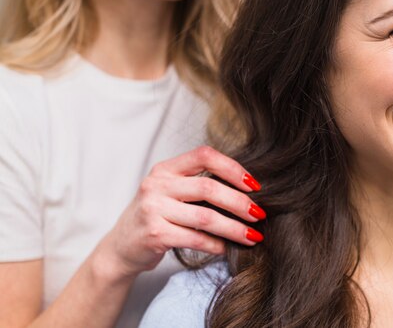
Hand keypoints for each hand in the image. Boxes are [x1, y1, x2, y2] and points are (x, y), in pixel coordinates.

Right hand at [98, 146, 264, 278]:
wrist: (120, 247)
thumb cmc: (156, 216)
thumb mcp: (171, 191)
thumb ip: (198, 184)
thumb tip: (247, 190)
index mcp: (165, 169)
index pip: (204, 155)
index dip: (233, 168)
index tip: (254, 185)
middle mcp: (157, 185)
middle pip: (209, 188)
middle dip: (240, 202)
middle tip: (260, 214)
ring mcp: (153, 209)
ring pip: (206, 217)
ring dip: (234, 228)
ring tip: (253, 235)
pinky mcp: (154, 234)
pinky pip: (195, 239)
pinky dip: (216, 244)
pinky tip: (228, 248)